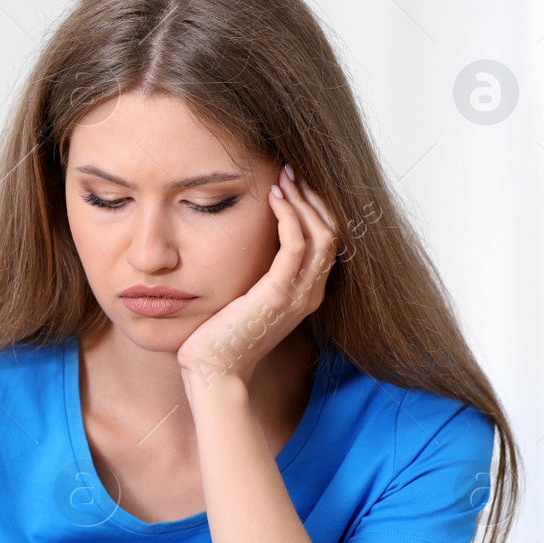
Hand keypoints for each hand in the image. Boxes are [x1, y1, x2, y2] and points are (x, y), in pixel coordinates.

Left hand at [176, 164, 338, 388]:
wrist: (213, 372)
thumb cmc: (219, 338)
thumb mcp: (242, 300)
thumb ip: (253, 276)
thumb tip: (242, 246)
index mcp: (304, 294)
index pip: (325, 241)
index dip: (314, 209)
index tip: (292, 183)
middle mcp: (309, 294)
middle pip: (330, 233)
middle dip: (312, 197)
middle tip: (291, 170)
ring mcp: (298, 295)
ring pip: (320, 234)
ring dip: (302, 201)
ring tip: (283, 177)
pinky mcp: (278, 294)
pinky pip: (296, 245)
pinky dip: (288, 216)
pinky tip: (273, 198)